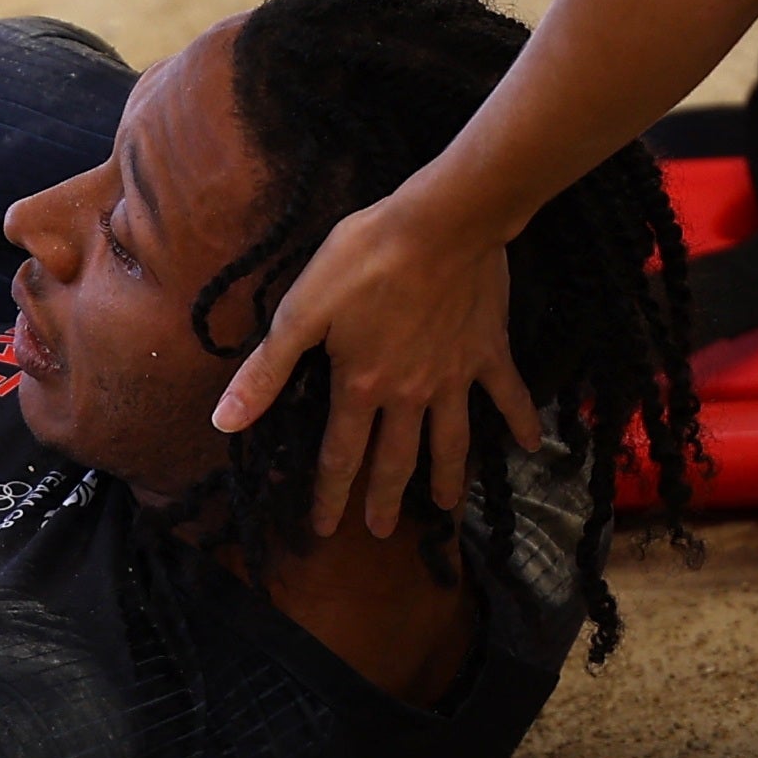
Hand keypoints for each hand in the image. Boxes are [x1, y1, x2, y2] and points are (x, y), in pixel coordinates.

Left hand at [208, 179, 545, 539]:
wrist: (439, 225)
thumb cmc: (362, 259)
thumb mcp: (300, 312)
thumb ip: (266, 372)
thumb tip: (223, 421)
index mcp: (360, 387)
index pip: (340, 454)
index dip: (329, 494)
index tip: (325, 530)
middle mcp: (409, 395)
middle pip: (395, 458)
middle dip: (385, 498)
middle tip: (382, 532)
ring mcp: (453, 377)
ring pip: (451, 440)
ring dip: (447, 477)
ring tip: (447, 508)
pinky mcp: (488, 352)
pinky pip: (507, 394)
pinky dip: (520, 421)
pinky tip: (534, 446)